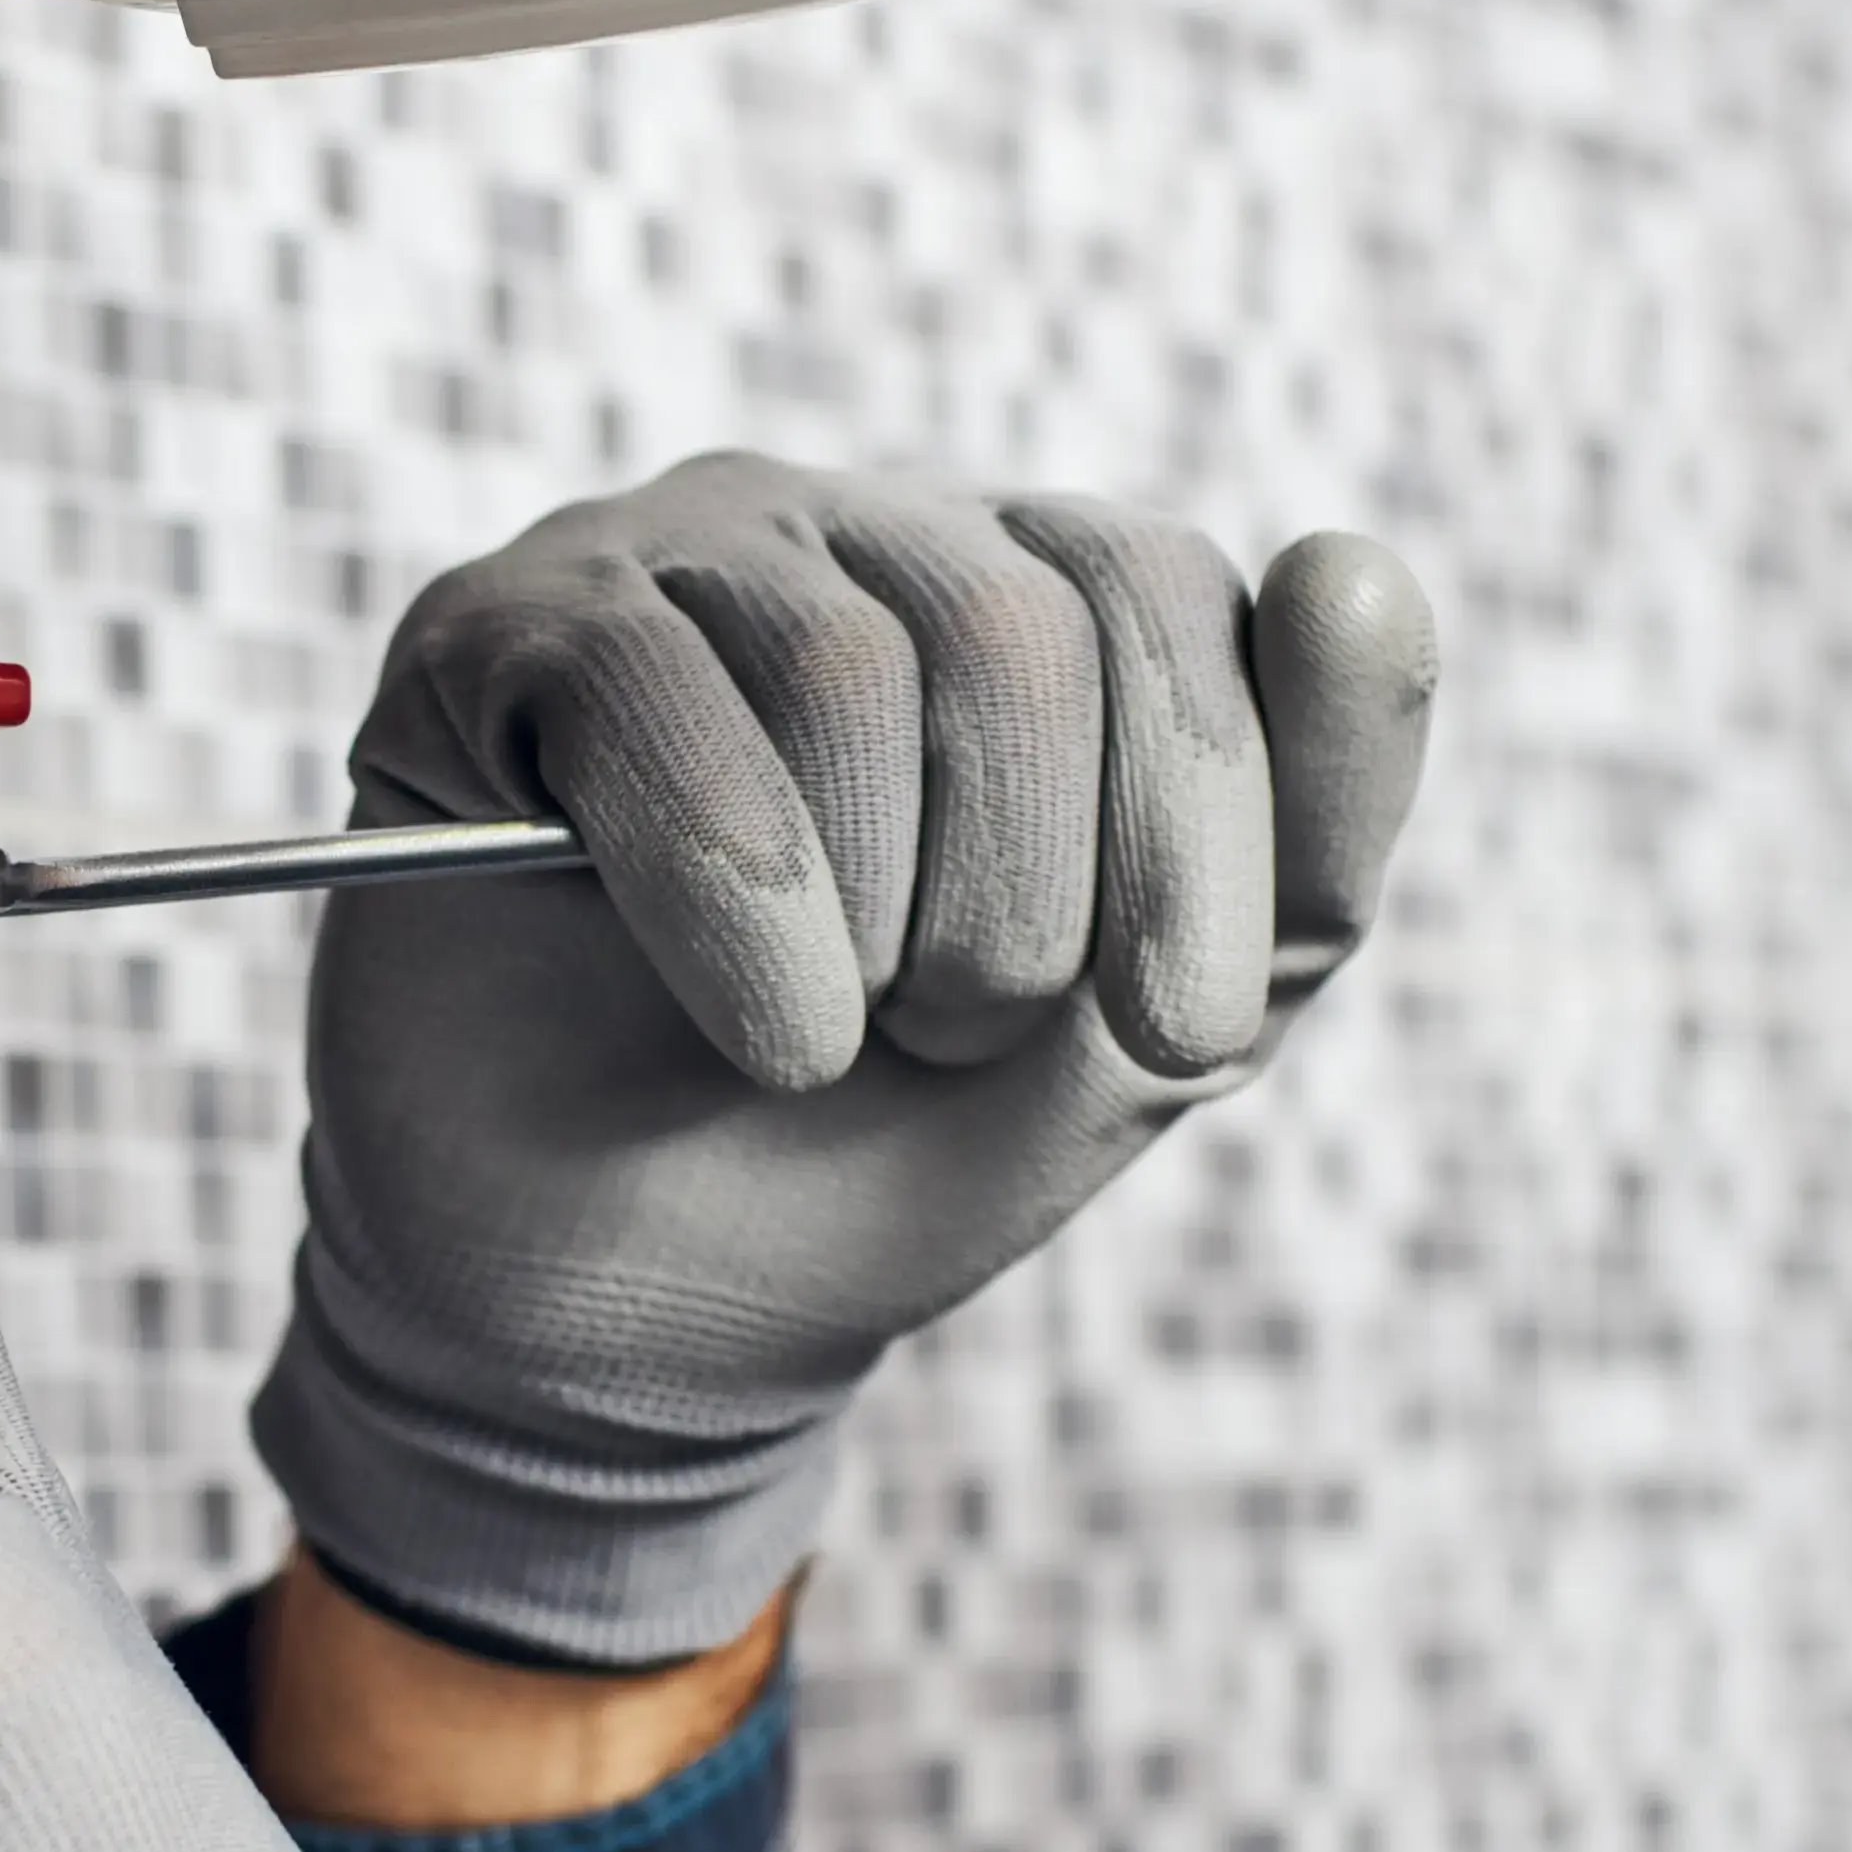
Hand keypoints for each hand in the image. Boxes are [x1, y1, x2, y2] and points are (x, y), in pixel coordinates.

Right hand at [263, 452, 1437, 1666]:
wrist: (634, 1316)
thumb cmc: (898, 1149)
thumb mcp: (1160, 1026)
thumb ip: (1311, 830)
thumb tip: (1355, 563)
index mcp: (1037, 596)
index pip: (1169, 591)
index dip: (1198, 829)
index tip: (1180, 1029)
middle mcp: (858, 535)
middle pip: (1017, 628)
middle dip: (1027, 910)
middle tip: (956, 1039)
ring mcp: (668, 563)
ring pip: (845, 674)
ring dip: (874, 935)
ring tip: (826, 1042)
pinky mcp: (496, 632)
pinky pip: (650, 698)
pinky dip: (730, 911)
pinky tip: (743, 1023)